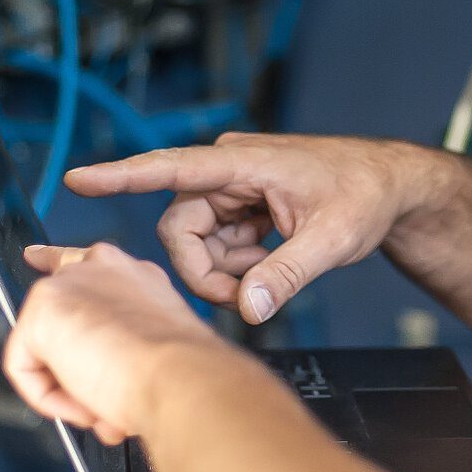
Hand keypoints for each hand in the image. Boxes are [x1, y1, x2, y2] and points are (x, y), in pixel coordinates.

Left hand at [4, 242, 220, 444]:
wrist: (177, 376)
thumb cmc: (179, 369)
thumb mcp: (156, 346)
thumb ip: (122, 344)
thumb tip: (106, 380)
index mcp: (129, 273)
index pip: (82, 262)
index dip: (53, 261)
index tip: (36, 256)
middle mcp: (97, 268)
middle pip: (49, 297)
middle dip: (61, 355)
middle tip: (88, 391)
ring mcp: (66, 285)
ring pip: (40, 347)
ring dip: (67, 387)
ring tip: (100, 404)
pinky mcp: (40, 313)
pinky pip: (23, 368)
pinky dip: (48, 397)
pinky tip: (82, 402)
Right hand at [64, 134, 428, 325]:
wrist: (391, 186)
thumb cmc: (366, 193)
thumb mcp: (332, 239)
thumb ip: (286, 275)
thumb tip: (249, 310)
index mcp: (243, 162)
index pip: (171, 168)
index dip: (121, 176)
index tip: (79, 179)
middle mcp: (229, 170)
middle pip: (181, 229)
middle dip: (205, 271)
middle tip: (245, 297)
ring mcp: (233, 189)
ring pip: (197, 243)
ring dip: (225, 271)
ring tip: (269, 276)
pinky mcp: (240, 206)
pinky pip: (216, 246)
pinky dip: (237, 266)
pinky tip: (269, 265)